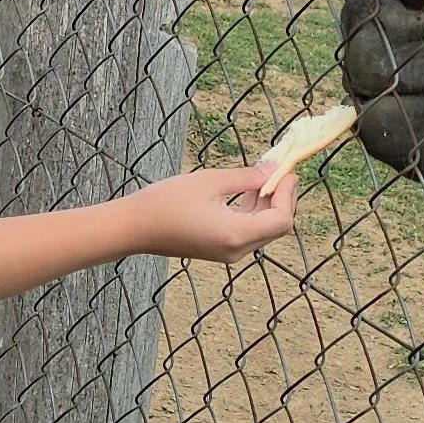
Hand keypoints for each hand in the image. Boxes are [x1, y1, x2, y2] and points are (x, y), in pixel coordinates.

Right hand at [133, 165, 299, 262]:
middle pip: (276, 227)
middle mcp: (236, 250)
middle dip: (282, 198)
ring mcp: (228, 253)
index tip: (287, 171)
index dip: (288, 195)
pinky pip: (247, 232)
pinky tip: (248, 191)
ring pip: (263, 230)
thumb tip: (272, 169)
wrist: (135, 227)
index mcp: (235, 235)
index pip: (280, 220)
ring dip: (268, 204)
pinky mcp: (219, 250)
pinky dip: (253, 212)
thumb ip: (246, 177)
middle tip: (281, 171)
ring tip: (265, 175)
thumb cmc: (166, 202)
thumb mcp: (210, 182)